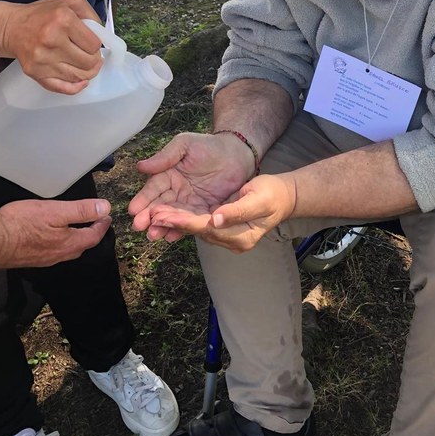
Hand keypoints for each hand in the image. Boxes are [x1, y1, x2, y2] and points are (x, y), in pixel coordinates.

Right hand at [0, 0, 103, 93]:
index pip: (94, 44)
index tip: (91, 43)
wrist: (10, 27)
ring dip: (88, 73)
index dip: (96, 45)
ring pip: (78, 76)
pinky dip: (75, 87)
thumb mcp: (69, 3)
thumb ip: (90, 14)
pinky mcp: (35, 73)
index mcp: (62, 20)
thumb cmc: (41, 15)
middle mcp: (52, 40)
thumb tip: (102, 35)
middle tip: (90, 55)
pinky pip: (62, 88)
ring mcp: (43, 59)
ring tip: (87, 66)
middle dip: (94, 60)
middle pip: (89, 62)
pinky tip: (81, 81)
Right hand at [0, 197, 111, 267]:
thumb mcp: (55, 211)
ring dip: (77, 238)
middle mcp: (60, 255)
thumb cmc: (22, 224)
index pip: (94, 236)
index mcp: (70, 244)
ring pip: (69, 249)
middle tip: (95, 220)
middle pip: (83, 245)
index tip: (107, 216)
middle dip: (92, 233)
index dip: (102, 224)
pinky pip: (54, 251)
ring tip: (78, 227)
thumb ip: (81, 210)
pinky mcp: (33, 259)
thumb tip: (105, 208)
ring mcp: (46, 260)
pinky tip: (54, 235)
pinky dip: (62, 242)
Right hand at [129, 131, 255, 240]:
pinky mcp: (204, 211)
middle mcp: (176, 191)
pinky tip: (173, 236)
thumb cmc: (210, 145)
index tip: (133, 210)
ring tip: (154, 235)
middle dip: (149, 217)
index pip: (153, 189)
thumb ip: (165, 156)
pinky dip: (182, 229)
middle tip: (140, 227)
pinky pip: (192, 221)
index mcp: (168, 175)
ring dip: (163, 226)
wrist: (238, 154)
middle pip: (160, 206)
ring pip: (173, 216)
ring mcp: (190, 203)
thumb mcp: (185, 145)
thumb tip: (141, 166)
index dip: (143, 199)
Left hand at [149, 172, 296, 251]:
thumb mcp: (258, 198)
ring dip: (176, 223)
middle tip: (150, 217)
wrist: (283, 197)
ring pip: (197, 230)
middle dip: (174, 224)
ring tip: (154, 215)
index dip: (184, 222)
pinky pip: (201, 226)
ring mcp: (228, 238)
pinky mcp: (223, 230)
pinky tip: (169, 215)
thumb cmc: (272, 194)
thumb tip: (216, 219)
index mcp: (241, 236)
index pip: (207, 229)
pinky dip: (185, 220)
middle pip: (198, 232)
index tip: (163, 216)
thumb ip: (237, 211)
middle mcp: (232, 242)